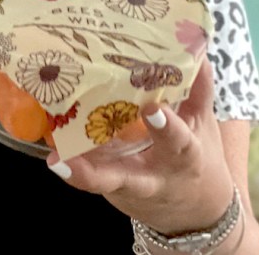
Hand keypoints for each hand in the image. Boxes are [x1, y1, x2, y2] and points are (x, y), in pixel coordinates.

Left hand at [46, 57, 235, 232]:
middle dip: (108, 168)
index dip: (166, 127)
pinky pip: (92, 178)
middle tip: (80, 153)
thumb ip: (199, 87)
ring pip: (105, 183)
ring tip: (58, 161)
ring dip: (81, 174)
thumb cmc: (196, 156)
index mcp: (183, 157)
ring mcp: (129, 187)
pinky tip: (56, 159)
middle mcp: (153, 176)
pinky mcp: (112, 190)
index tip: (152, 108)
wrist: (196, 212)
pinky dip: (74, 169)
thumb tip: (198, 47)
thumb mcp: (202, 124)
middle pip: (130, 178)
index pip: (178, 142)